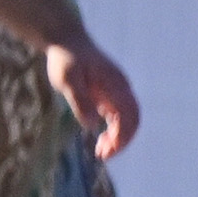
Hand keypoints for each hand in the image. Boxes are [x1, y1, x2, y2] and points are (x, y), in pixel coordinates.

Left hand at [46, 37, 140, 160]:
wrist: (66, 41)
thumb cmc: (65, 59)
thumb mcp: (67, 80)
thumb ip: (80, 100)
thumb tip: (92, 124)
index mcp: (116, 86)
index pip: (129, 117)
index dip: (123, 137)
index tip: (107, 152)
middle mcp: (121, 89)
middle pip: (132, 120)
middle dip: (122, 141)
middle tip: (102, 156)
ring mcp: (116, 91)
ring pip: (126, 119)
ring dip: (118, 137)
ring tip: (100, 152)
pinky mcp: (108, 93)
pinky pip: (117, 115)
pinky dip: (112, 129)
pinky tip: (100, 138)